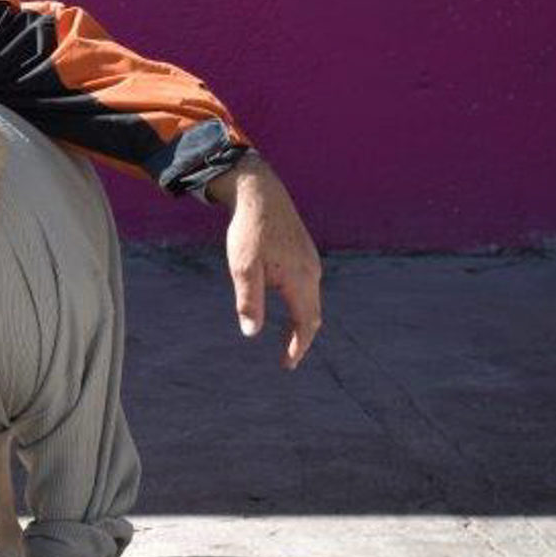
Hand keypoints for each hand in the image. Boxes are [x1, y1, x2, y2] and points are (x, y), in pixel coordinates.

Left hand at [205, 153, 321, 368]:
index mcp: (300, 278)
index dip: (298, 346)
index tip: (288, 364)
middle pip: (313, 314)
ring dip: (301, 320)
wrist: (259, 192)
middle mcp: (312, 271)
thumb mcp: (243, 267)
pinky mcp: (304, 252)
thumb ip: (248, 301)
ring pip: (311, 299)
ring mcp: (310, 260)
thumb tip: (252, 334)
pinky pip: (307, 285)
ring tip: (288, 338)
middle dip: (301, 338)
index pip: (306, 322)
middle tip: (288, 358)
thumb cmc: (249, 230)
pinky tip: (285, 305)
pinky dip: (299, 303)